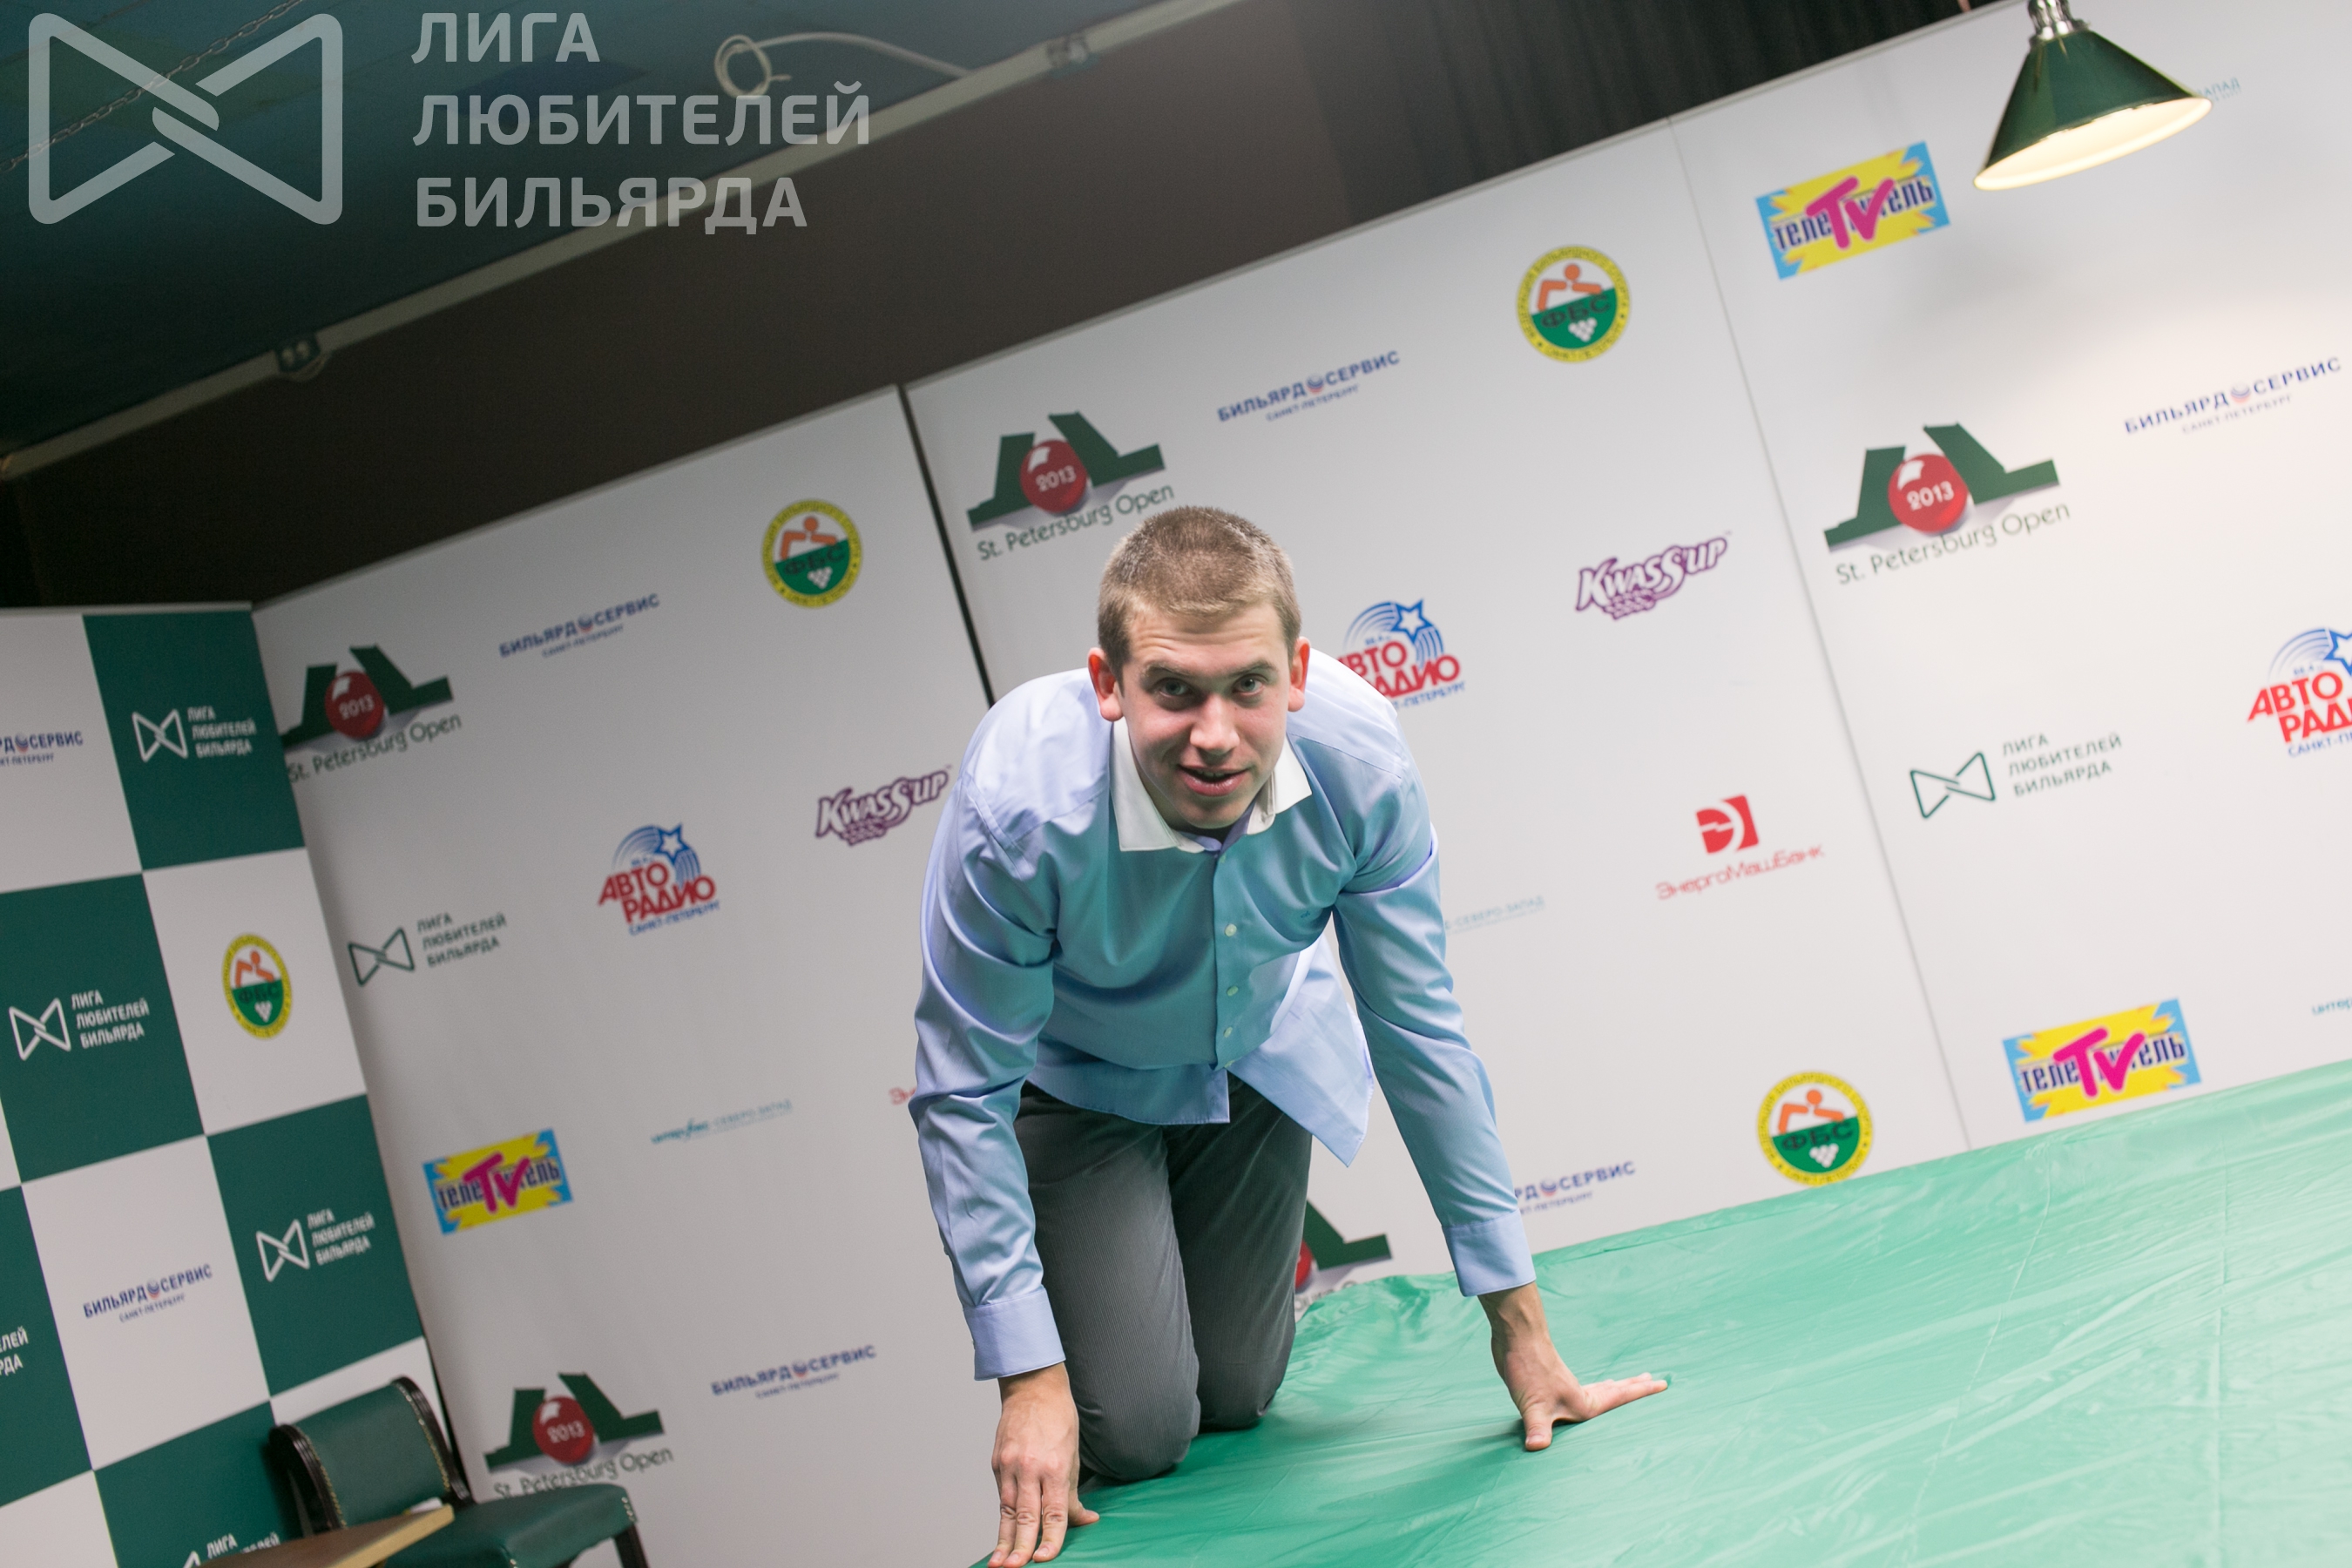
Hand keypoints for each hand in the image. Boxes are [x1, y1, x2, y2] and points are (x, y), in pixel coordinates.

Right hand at [989, 1363, 1098, 1565]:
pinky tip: (1000, 1536)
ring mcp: (1009, 1466)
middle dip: (1020, 1547)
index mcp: (1054, 1467)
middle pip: (1025, 1516)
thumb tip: (1085, 1521)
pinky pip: (1001, 1496)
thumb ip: (1073, 1494)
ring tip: (999, 1564)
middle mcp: (1029, 1468)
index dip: (1049, 1539)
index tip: (1045, 1559)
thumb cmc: (1059, 1420)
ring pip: (1006, 1510)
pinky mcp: (997, 1463)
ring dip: (1003, 1540)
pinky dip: (1001, 1518)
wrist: (1033, 1387)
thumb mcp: (1074, 1456)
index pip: (1053, 1513)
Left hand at [1479, 1282, 1666, 1449]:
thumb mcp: (1533, 1404)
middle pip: (1613, 1391)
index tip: (1663, 1383)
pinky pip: (1580, 1388)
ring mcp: (1564, 1386)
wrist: (1515, 1336)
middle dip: (1633, 1387)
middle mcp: (1578, 1394)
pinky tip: (1581, 1391)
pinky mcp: (1550, 1381)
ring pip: (1597, 1388)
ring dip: (1613, 1387)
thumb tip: (1536, 1448)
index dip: (1640, 1392)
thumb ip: (1537, 1428)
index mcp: (1582, 1402)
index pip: (1619, 1398)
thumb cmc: (1527, 1369)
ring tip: (1623, 1383)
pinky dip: (1590, 1389)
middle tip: (1654, 1379)